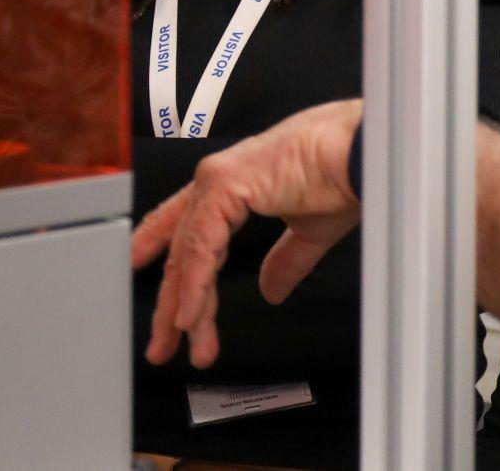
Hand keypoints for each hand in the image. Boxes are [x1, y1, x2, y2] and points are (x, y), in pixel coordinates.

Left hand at [130, 98, 364, 368]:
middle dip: (171, 301)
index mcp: (237, 183)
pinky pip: (200, 248)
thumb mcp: (309, 230)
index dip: (157, 245)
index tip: (137, 270)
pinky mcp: (224, 186)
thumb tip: (271, 289)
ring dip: (183, 305)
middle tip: (163, 344)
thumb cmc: (346, 173)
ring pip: (187, 252)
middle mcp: (220, 178)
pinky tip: (190, 316)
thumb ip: (285, 260)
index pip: (185, 221)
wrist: (363, 155)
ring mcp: (218, 179)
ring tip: (182, 345)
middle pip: (181, 247)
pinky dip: (194, 286)